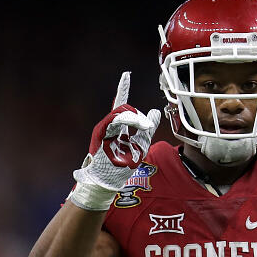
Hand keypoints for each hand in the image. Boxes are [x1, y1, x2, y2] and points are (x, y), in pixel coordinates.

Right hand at [70, 72, 160, 209]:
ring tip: (145, 127)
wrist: (107, 181)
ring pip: (120, 112)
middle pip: (124, 108)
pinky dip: (128, 119)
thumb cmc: (120, 166)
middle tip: (147, 127)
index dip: (123, 89)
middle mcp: (109, 125)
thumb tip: (156, 111)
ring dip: (135, 117)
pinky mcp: (100, 132)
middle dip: (138, 116)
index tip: (126, 75)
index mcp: (116, 127)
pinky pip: (114, 119)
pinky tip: (138, 124)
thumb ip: (147, 128)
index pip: (120, 104)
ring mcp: (103, 128)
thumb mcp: (140, 144)